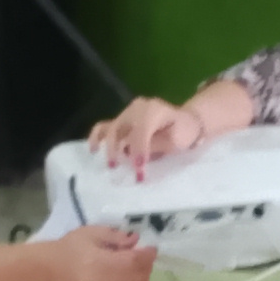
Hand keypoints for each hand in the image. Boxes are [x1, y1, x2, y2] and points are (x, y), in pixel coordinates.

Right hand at [43, 226, 154, 280]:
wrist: (47, 270)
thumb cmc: (70, 248)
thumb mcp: (91, 233)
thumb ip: (116, 236)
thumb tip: (136, 241)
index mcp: (95, 262)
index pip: (133, 262)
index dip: (147, 256)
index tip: (150, 249)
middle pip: (137, 279)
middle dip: (146, 268)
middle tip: (143, 260)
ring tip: (137, 273)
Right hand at [86, 96, 206, 166]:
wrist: (186, 121)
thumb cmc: (184, 131)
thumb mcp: (177, 139)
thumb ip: (157, 145)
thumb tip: (136, 156)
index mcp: (153, 110)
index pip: (141, 130)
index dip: (139, 150)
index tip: (139, 170)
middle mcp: (137, 108)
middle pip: (122, 129)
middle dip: (123, 153)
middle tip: (129, 172)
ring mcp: (127, 113)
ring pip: (110, 129)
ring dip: (109, 148)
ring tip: (112, 165)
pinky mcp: (122, 121)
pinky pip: (104, 126)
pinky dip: (97, 137)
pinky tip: (93, 150)